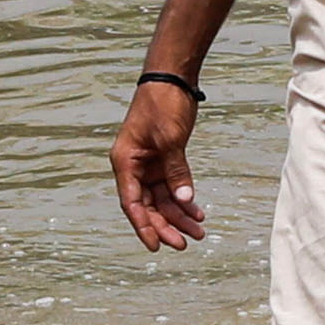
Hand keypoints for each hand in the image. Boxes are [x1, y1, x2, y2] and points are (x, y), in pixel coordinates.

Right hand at [111, 80, 207, 248]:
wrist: (172, 79)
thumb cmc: (163, 103)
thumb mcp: (170, 138)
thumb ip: (176, 171)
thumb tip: (184, 199)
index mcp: (125, 161)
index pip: (132, 203)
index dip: (143, 226)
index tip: (155, 245)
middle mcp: (134, 166)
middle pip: (148, 206)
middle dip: (166, 225)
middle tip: (184, 243)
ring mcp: (149, 164)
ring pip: (163, 199)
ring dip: (179, 216)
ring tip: (198, 231)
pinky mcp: (163, 160)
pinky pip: (172, 187)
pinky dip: (185, 200)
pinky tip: (197, 212)